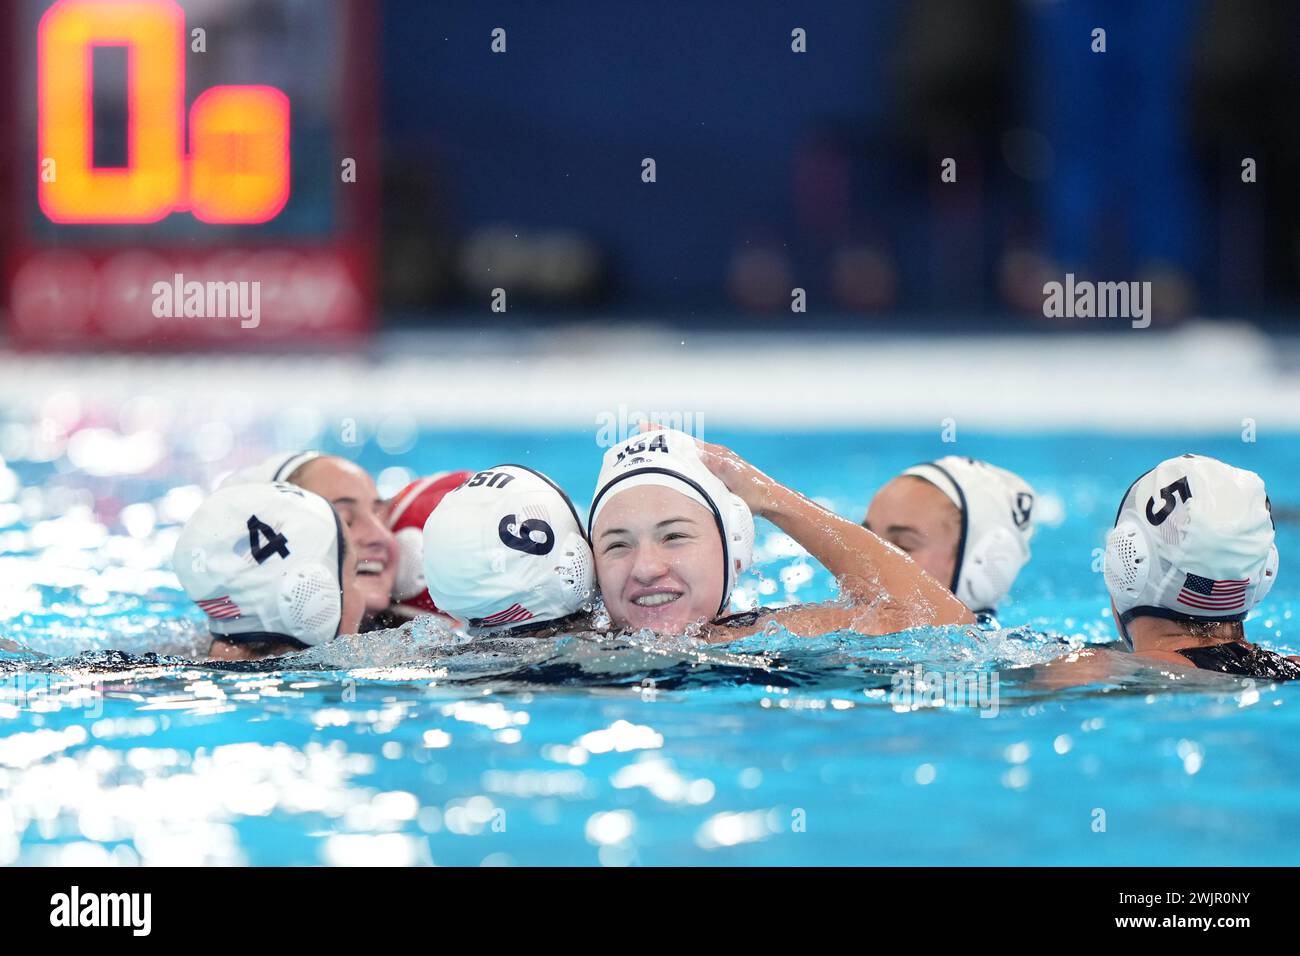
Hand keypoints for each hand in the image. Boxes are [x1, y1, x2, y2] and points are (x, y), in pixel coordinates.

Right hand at [636, 423, 775, 515]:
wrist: (769, 500)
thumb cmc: (752, 490)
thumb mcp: (733, 476)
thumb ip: (716, 464)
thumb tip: (696, 452)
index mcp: (714, 453)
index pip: (683, 440)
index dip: (663, 433)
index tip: (644, 425)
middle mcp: (713, 455)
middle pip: (682, 442)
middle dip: (662, 436)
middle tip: (641, 429)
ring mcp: (715, 464)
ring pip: (687, 453)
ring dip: (669, 449)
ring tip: (650, 447)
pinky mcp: (718, 475)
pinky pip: (693, 465)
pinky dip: (680, 462)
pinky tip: (673, 468)